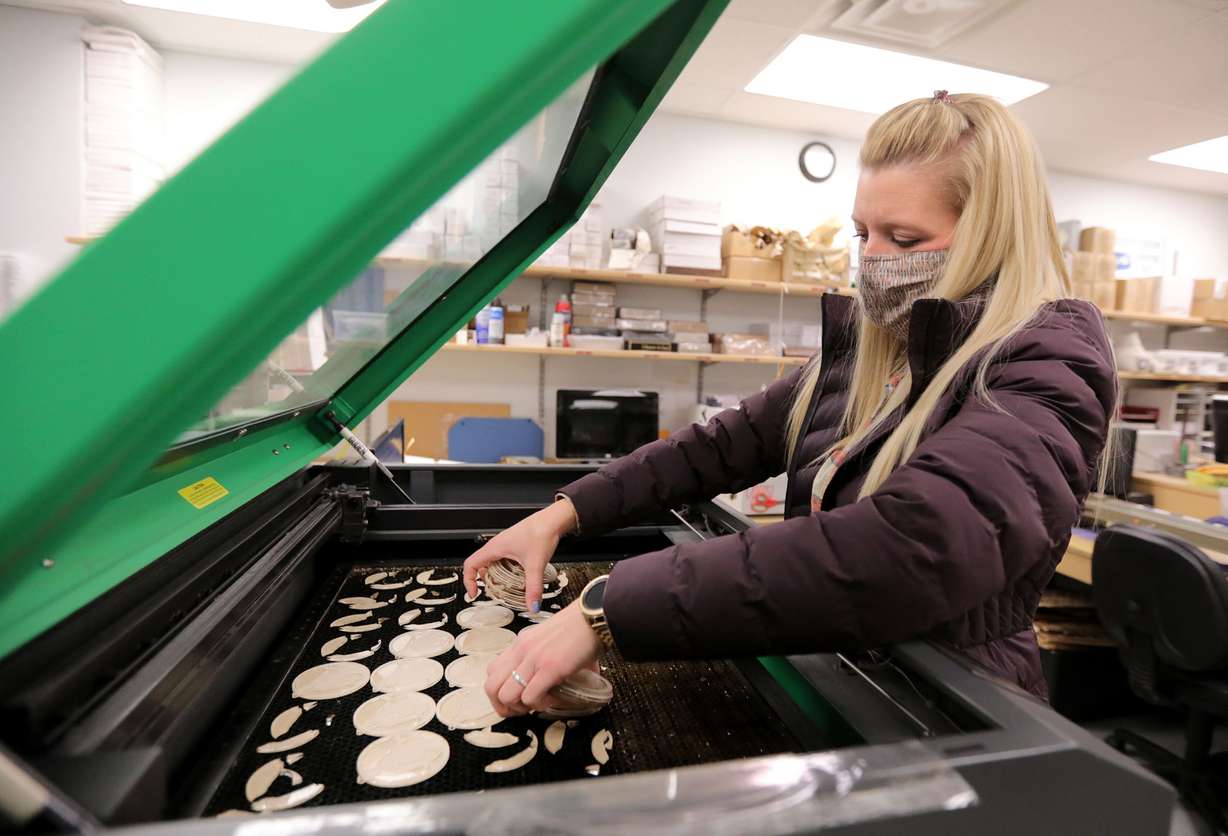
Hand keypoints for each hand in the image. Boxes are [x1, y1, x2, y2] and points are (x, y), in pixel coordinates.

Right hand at [463, 499, 577, 612]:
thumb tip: (532, 606)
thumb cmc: (541, 532)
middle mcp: (497, 545)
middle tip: (493, 592)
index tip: (475, 594)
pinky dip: (506, 569)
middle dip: (484, 580)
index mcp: (494, 548)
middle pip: (480, 565)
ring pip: (492, 562)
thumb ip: (533, 587)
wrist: (553, 519)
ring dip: (495, 575)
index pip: (470, 565)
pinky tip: (519, 576)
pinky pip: (503, 558)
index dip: (468, 581)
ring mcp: (506, 544)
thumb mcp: (535, 564)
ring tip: (505, 586)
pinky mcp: (515, 543)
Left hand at [484, 602, 600, 716]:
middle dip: (504, 706)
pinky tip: (553, 698)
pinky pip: (530, 697)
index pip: (491, 672)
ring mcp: (533, 659)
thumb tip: (556, 679)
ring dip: (521, 707)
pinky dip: (539, 704)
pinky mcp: (549, 668)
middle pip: (491, 688)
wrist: (593, 616)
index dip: (500, 691)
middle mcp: (521, 651)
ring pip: (506, 696)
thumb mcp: (549, 640)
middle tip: (523, 708)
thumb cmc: (578, 627)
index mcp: (520, 644)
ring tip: (539, 703)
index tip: (518, 698)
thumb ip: (545, 658)